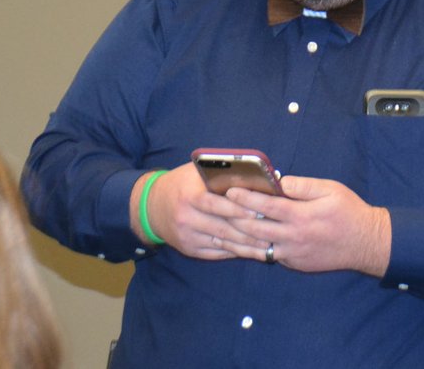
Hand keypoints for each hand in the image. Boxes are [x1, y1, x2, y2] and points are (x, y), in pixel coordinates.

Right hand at [129, 162, 269, 259]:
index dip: (239, 209)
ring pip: (222, 242)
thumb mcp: (196, 172)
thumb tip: (251, 175)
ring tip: (268, 245)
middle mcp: (187, 217)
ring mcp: (187, 236)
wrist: (152, 207)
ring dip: (247, 246)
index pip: (217, 204)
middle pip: (223, 227)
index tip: (260, 213)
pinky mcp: (189, 249)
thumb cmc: (182, 183)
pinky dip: (235, 252)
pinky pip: (216, 252)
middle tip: (272, 232)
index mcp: (189, 195)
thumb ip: (220, 172)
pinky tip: (252, 251)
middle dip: (249, 231)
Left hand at [224, 176, 390, 276]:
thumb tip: (280, 180)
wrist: (365, 243)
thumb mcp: (330, 190)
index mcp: (301, 216)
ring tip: (220, 228)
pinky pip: (269, 255)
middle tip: (217, 208)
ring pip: (258, 246)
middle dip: (234, 218)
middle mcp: (293, 237)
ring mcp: (292, 254)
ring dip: (237, 238)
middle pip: (255, 228)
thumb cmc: (348, 211)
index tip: (230, 191)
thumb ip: (303, 185)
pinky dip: (252, 249)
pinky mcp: (294, 263)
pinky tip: (240, 242)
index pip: (267, 206)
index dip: (246, 198)